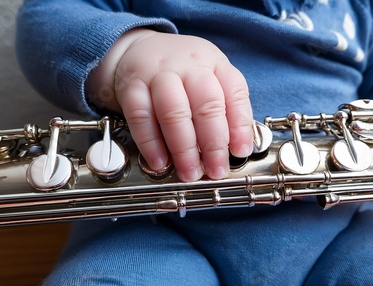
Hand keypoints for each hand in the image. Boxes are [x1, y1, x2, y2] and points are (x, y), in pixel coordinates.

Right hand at [86, 29, 253, 181]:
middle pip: (206, 104)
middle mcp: (189, 66)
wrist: (137, 50)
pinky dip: (151, 143)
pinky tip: (160, 162)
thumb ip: (223, 108)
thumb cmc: (180, 73)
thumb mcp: (209, 77)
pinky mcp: (131, 86)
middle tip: (215, 170)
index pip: (234, 92)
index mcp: (214, 63)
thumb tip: (234, 148)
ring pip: (174, 111)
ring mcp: (158, 74)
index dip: (240, 125)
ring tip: (189, 172)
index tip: (240, 151)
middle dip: (213, 144)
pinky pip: (141, 116)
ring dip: (183, 148)